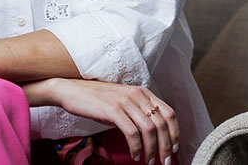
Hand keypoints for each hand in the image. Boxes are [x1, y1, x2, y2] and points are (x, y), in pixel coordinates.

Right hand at [32, 78, 179, 164]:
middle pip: (161, 123)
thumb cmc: (97, 99)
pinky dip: (136, 148)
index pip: (168, 112)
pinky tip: (135, 155)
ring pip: (149, 130)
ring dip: (152, 150)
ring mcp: (125, 101)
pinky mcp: (113, 110)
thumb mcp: (122, 101)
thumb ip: (138, 111)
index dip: (175, 132)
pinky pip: (132, 133)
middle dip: (166, 146)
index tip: (174, 148)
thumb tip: (152, 132)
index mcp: (142, 92)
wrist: (72, 89)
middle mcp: (137, 94)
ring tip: (149, 161)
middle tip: (165, 162)